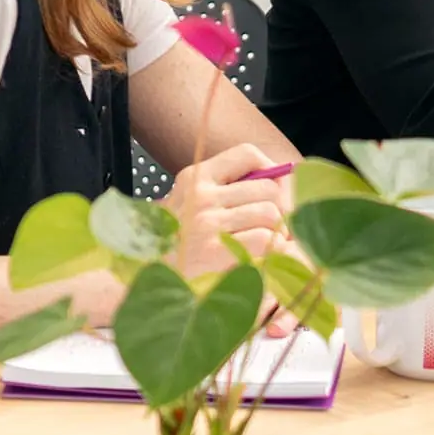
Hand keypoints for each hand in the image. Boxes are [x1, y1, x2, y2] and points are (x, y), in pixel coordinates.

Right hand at [166, 143, 285, 276]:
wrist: (153, 280)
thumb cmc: (179, 246)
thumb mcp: (191, 205)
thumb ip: (226, 190)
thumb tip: (277, 179)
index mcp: (195, 177)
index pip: (247, 154)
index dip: (270, 170)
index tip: (273, 190)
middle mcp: (200, 195)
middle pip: (268, 189)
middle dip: (279, 210)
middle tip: (274, 229)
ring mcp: (206, 223)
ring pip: (270, 214)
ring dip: (277, 233)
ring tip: (266, 246)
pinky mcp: (214, 251)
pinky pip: (265, 239)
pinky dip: (272, 251)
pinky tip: (262, 259)